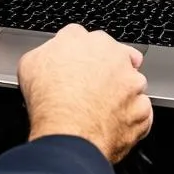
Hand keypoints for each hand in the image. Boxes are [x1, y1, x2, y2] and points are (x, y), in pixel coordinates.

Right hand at [19, 25, 152, 163]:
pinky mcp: (143, 112)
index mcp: (91, 41)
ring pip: (132, 86)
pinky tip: (110, 125)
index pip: (87, 39)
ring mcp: (133, 85)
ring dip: (120, 95)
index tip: (75, 66)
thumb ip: (48, 50)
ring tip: (99, 111)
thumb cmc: (50, 100)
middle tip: (88, 90)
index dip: (78, 55)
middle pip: (115, 59)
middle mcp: (117, 58)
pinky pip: (140, 114)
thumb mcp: (31, 62)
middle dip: (105, 72)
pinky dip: (129, 119)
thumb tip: (50, 54)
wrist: (69, 134)